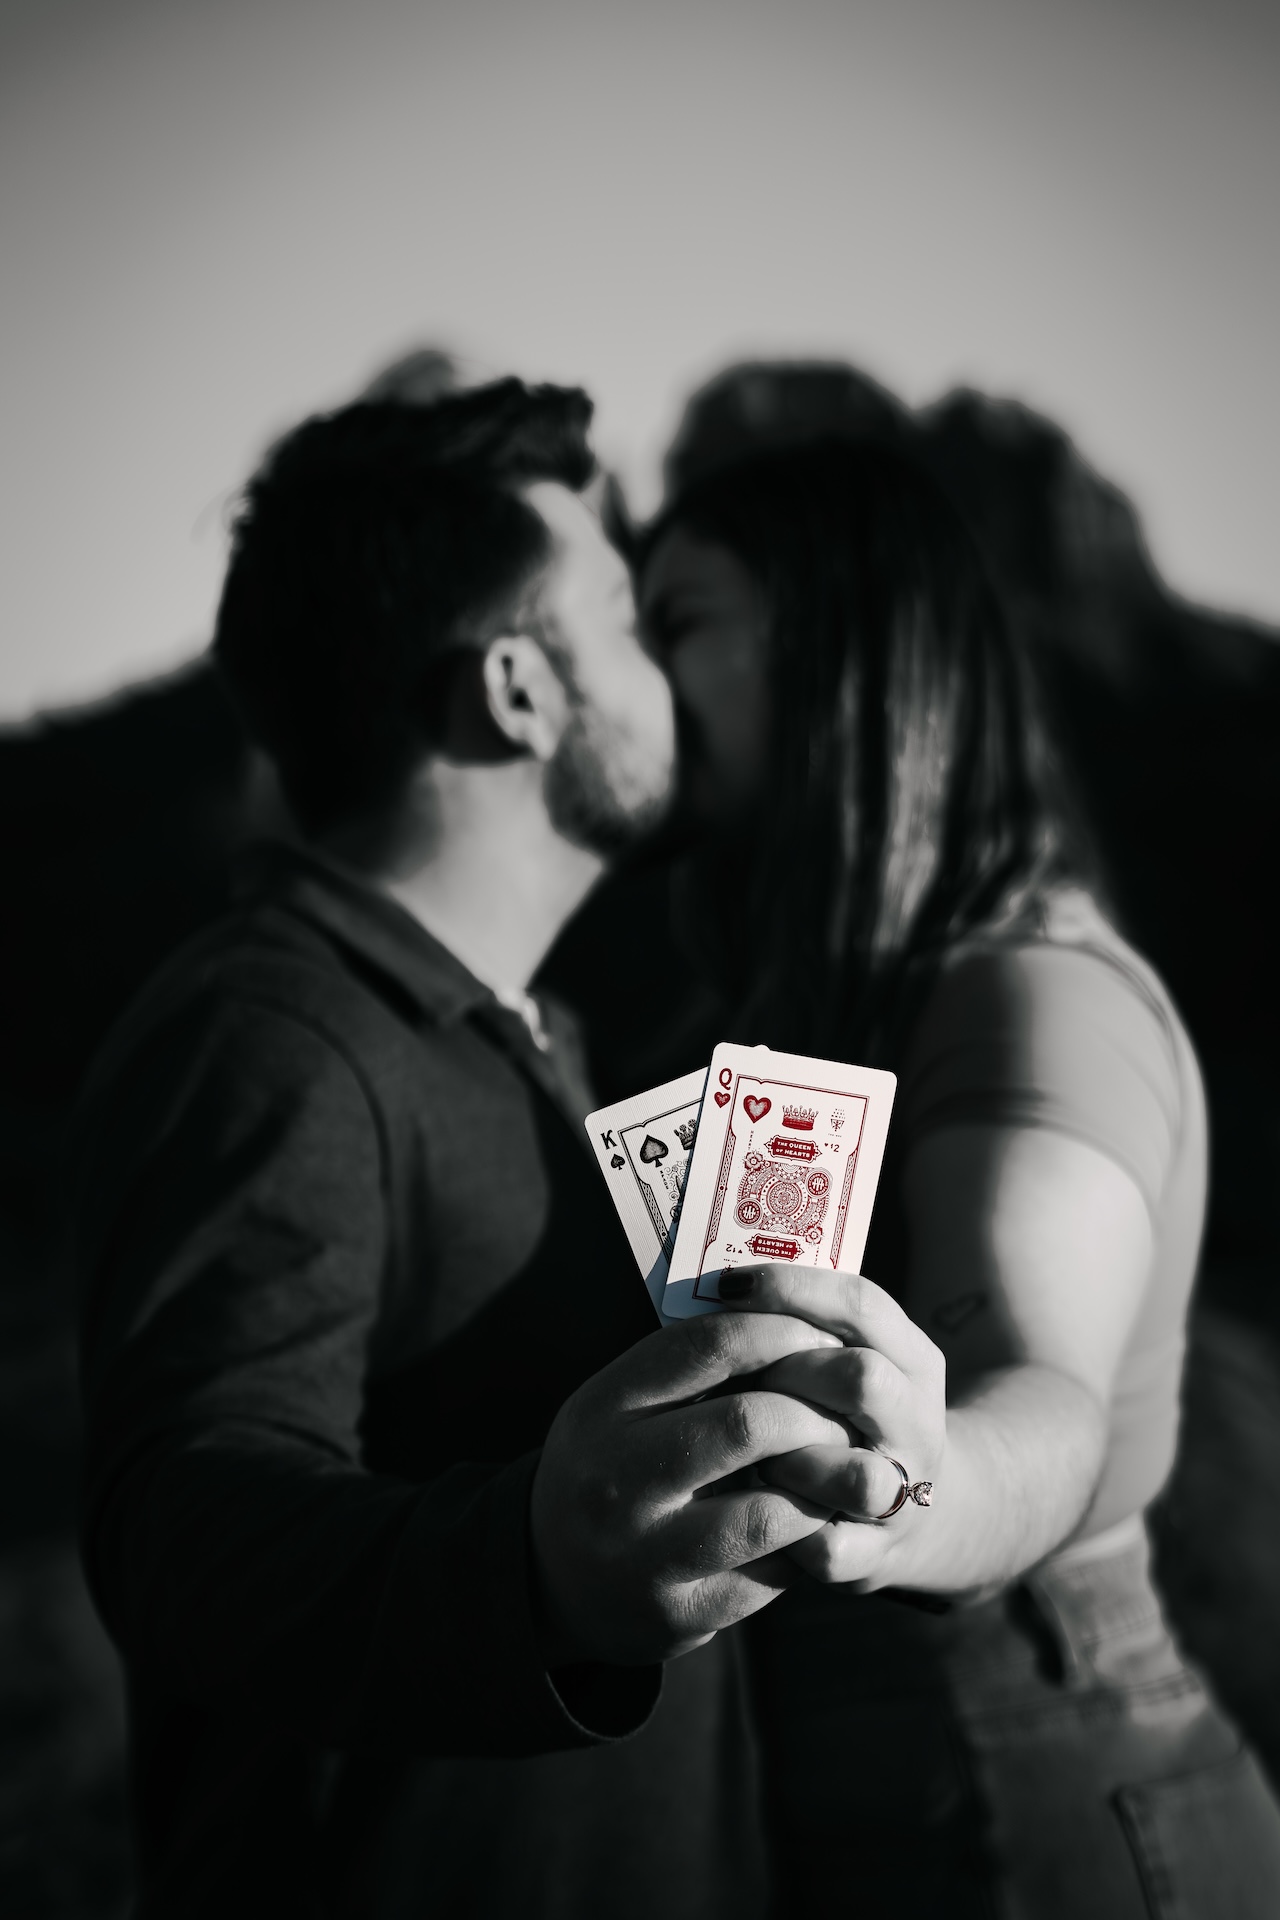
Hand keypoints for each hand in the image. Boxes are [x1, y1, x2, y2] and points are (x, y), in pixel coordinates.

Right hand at [529, 1310, 851, 1666]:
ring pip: (767, 1511)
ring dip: (820, 1486)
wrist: (548, 1578)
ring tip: (836, 1470)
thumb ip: (689, 1370)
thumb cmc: (610, 1467)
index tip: (820, 1335)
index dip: (779, 1332)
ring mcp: (642, 1554)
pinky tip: (811, 1523)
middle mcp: (614, 1479)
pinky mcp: (677, 1614)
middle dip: (812, 1413)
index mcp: (602, 1408)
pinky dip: (804, 1543)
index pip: (708, 1346)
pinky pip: (769, 1575)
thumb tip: (792, 1318)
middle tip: (841, 1412)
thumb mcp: (620, 1407)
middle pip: (747, 1424)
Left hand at [717, 1265, 946, 1589]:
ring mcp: (902, 1496)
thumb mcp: (846, 1358)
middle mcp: (918, 1424)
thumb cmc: (845, 1417)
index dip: (790, 1289)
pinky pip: (824, 1545)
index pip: (861, 1306)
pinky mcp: (874, 1557)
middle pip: (861, 1378)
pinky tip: (750, 1508)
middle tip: (743, 1382)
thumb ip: (801, 1323)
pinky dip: (780, 1528)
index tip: (726, 1285)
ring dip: (789, 1459)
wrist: (904, 1516)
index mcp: (912, 1361)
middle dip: (789, 1374)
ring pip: (854, 1472)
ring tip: (751, 1455)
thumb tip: (718, 1286)